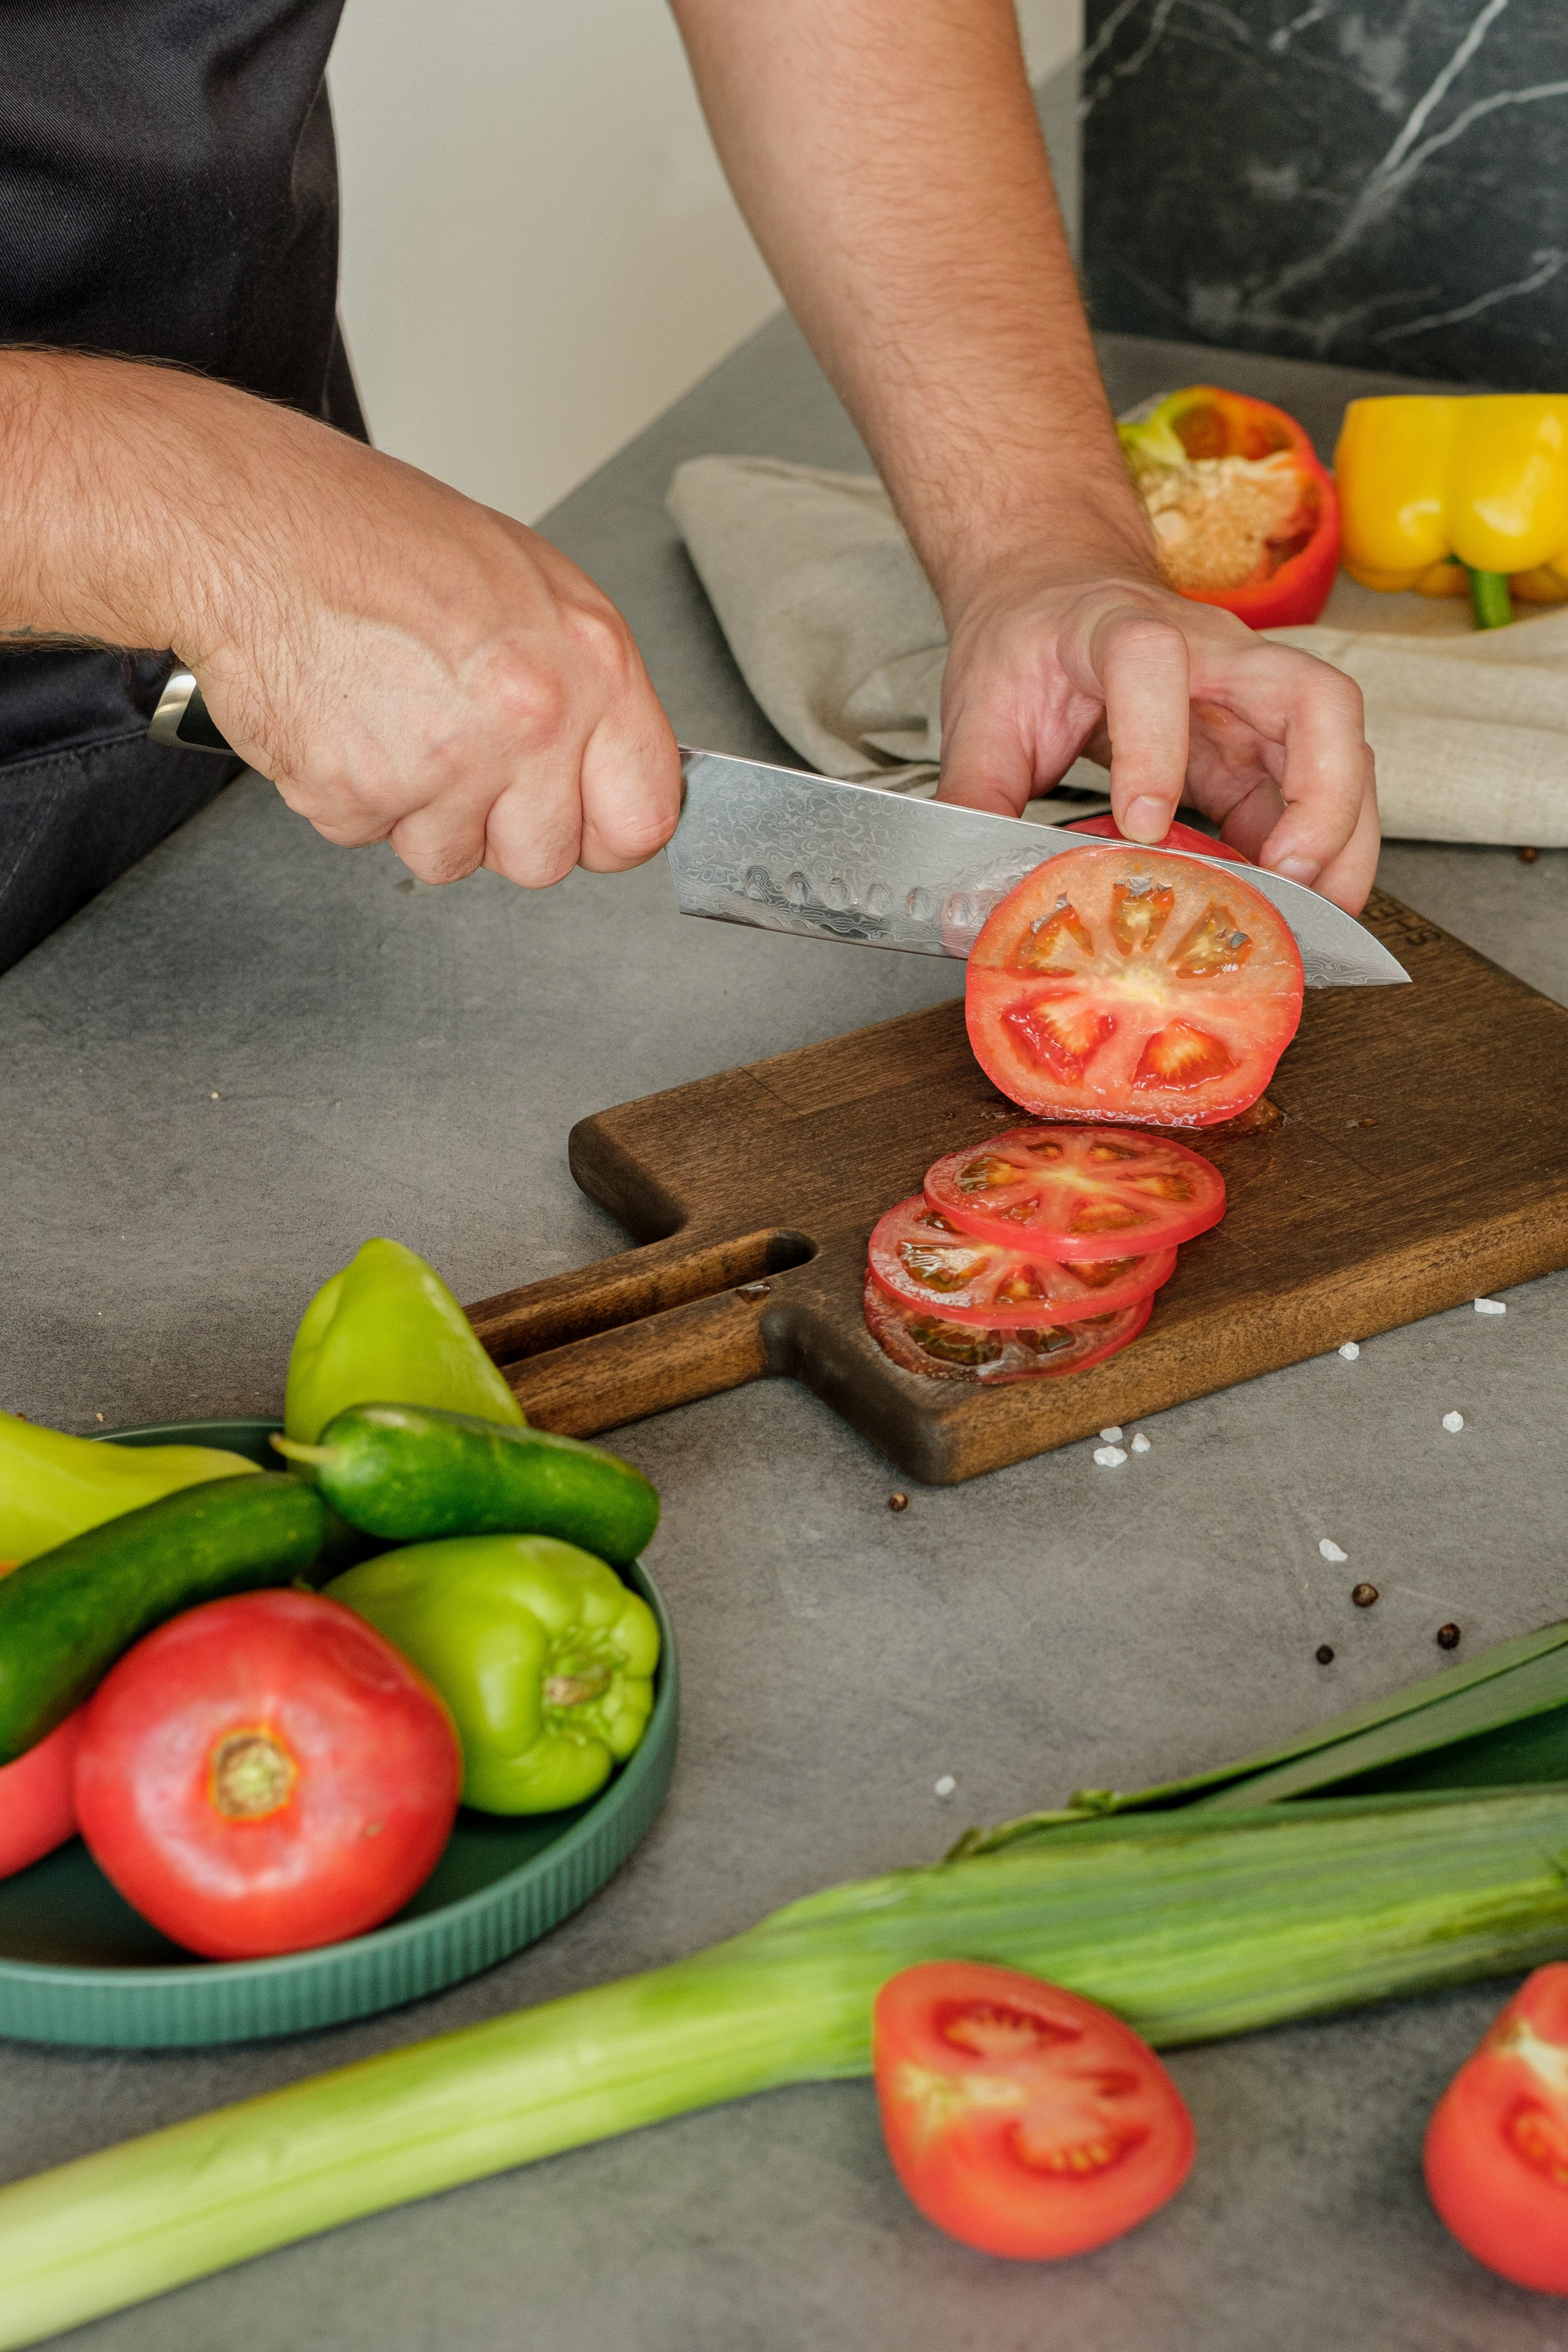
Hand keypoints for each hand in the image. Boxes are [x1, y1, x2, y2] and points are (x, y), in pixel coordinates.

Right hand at [180, 409, 679, 886]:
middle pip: (545, 860)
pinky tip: (347, 721)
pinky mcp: (357, 795)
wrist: (253, 526)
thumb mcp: (528, 585)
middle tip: (464, 755)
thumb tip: (610, 761)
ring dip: (422, 813)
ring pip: (452, 860)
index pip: (642, 816)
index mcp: (587, 666)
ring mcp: (442, 767)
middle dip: (503, 827)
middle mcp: (527, 722)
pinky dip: (353, 794)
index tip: (585, 820)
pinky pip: (372, 838)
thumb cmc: (379, 539)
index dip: (608, 830)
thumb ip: (584, 687)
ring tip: (395, 720)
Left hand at [935, 564, 1378, 912]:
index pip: (1155, 664)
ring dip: (1344, 826)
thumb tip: (962, 906)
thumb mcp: (981, 715)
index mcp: (1118, 630)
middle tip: (1292, 877)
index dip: (1156, 744)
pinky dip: (1324, 843)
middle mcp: (1210, 651)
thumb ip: (973, 801)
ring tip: (1323, 910)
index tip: (1141, 826)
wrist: (1054, 587)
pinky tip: (1303, 903)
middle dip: (1320, 792)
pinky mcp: (1259, 737)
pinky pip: (1315, 782)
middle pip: (1310, 694)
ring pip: (1337, 739)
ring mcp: (1248, 692)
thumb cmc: (1026, 642)